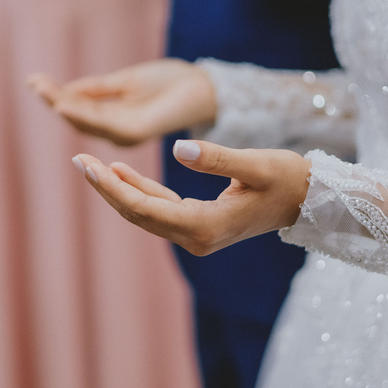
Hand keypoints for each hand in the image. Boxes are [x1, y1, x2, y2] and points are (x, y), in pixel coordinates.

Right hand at [29, 59, 217, 146]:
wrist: (202, 86)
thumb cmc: (168, 82)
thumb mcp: (125, 81)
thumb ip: (97, 88)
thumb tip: (65, 91)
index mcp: (113, 118)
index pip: (79, 108)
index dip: (56, 95)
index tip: (34, 80)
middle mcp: (116, 130)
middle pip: (78, 117)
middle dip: (55, 100)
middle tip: (33, 82)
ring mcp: (125, 133)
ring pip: (87, 122)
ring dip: (63, 106)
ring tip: (43, 90)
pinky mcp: (136, 131)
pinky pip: (104, 124)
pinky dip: (83, 115)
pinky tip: (65, 105)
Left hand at [73, 140, 310, 255]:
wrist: (309, 200)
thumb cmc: (288, 178)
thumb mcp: (256, 163)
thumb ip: (216, 157)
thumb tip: (178, 149)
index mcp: (206, 226)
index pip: (146, 208)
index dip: (113, 187)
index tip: (88, 165)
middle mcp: (197, 239)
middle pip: (139, 215)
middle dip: (106, 188)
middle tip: (78, 160)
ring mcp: (198, 237)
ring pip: (146, 214)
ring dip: (119, 191)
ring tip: (91, 165)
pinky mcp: (200, 228)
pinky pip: (160, 211)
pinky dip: (140, 193)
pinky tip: (121, 174)